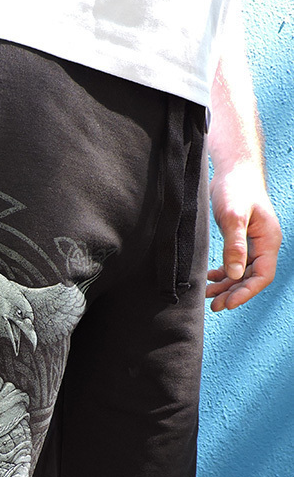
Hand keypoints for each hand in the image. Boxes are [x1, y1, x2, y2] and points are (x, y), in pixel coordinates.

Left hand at [206, 164, 280, 311]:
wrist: (233, 170)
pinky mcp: (240, 240)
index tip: (229, 303)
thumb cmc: (236, 189)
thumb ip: (234, 246)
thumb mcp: (233, 218)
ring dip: (226, 286)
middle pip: (251, 278)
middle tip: (214, 306)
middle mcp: (263, 245)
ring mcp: (253, 243)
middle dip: (234, 293)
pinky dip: (223, 274)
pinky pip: (235, 264)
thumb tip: (234, 274)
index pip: (262, 275)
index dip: (246, 292)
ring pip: (241, 273)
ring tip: (208, 296)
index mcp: (268, 241)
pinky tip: (210, 278)